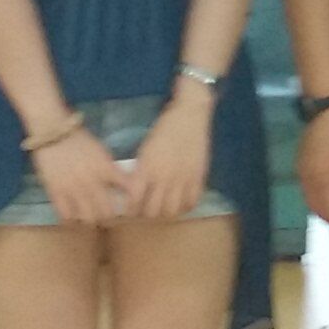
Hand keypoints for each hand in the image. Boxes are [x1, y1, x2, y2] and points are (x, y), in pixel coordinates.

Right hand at [31, 124, 129, 227]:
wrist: (52, 131)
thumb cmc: (79, 139)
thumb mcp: (101, 152)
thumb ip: (110, 170)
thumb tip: (120, 186)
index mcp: (106, 169)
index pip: (127, 191)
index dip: (131, 204)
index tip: (129, 209)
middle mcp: (92, 182)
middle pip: (107, 213)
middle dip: (111, 220)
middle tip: (108, 220)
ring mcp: (73, 189)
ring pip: (88, 218)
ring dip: (92, 222)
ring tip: (91, 220)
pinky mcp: (56, 192)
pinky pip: (66, 215)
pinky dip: (71, 221)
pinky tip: (73, 219)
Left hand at [127, 85, 214, 220]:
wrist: (190, 114)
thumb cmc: (165, 128)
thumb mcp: (146, 148)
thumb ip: (141, 170)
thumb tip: (134, 189)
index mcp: (147, 167)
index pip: (134, 200)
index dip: (130, 210)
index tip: (130, 210)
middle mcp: (164, 177)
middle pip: (152, 211)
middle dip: (146, 214)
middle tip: (146, 210)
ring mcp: (183, 179)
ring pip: (171, 211)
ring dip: (165, 213)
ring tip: (163, 208)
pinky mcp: (198, 177)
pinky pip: (191, 203)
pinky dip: (185, 207)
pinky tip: (181, 202)